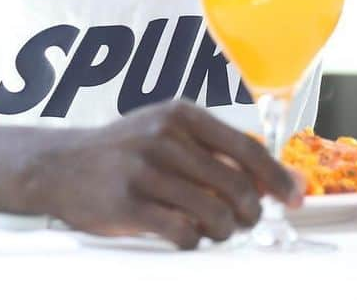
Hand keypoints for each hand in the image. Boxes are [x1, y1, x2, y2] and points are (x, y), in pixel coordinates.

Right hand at [27, 100, 302, 248]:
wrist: (60, 164)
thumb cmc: (124, 151)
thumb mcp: (166, 134)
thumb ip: (213, 151)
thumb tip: (269, 178)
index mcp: (181, 115)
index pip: (246, 148)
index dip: (277, 177)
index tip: (295, 197)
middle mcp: (166, 136)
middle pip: (236, 185)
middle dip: (251, 212)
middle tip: (245, 222)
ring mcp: (146, 169)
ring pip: (214, 212)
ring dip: (223, 230)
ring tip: (213, 229)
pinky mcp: (128, 203)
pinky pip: (183, 232)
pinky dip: (193, 241)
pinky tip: (184, 235)